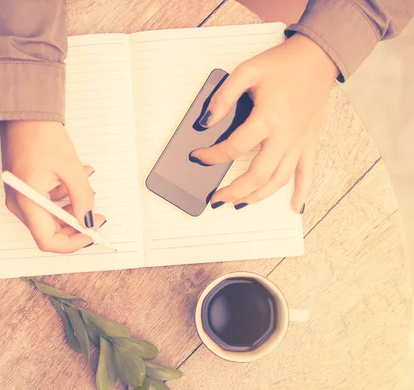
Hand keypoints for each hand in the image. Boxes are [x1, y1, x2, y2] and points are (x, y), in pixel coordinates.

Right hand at [0, 121, 104, 252]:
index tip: (92, 233)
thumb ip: (82, 197)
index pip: (48, 240)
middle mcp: (18, 203)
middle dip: (75, 226)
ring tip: (86, 188)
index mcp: (26, 200)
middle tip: (96, 216)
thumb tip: (89, 220)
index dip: (73, 242)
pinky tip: (74, 181)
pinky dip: (63, 198)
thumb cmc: (40, 134)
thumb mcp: (70, 167)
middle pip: (49, 231)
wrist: (23, 113)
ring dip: (71, 209)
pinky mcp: (24, 189)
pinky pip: (45, 204)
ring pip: (49, 218)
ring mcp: (19, 197)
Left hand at [190, 33, 338, 212]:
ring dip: (258, 196)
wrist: (318, 57)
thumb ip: (224, 97)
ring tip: (240, 203)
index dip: (212, 156)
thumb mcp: (247, 71)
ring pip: (279, 179)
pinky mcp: (310, 142)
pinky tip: (295, 206)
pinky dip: (302, 192)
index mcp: (267, 118)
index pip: (233, 148)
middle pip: (257, 174)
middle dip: (234, 191)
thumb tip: (207, 121)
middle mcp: (284, 135)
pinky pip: (307, 172)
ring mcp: (299, 141)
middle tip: (217, 198)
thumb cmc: (283, 64)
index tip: (198, 156)